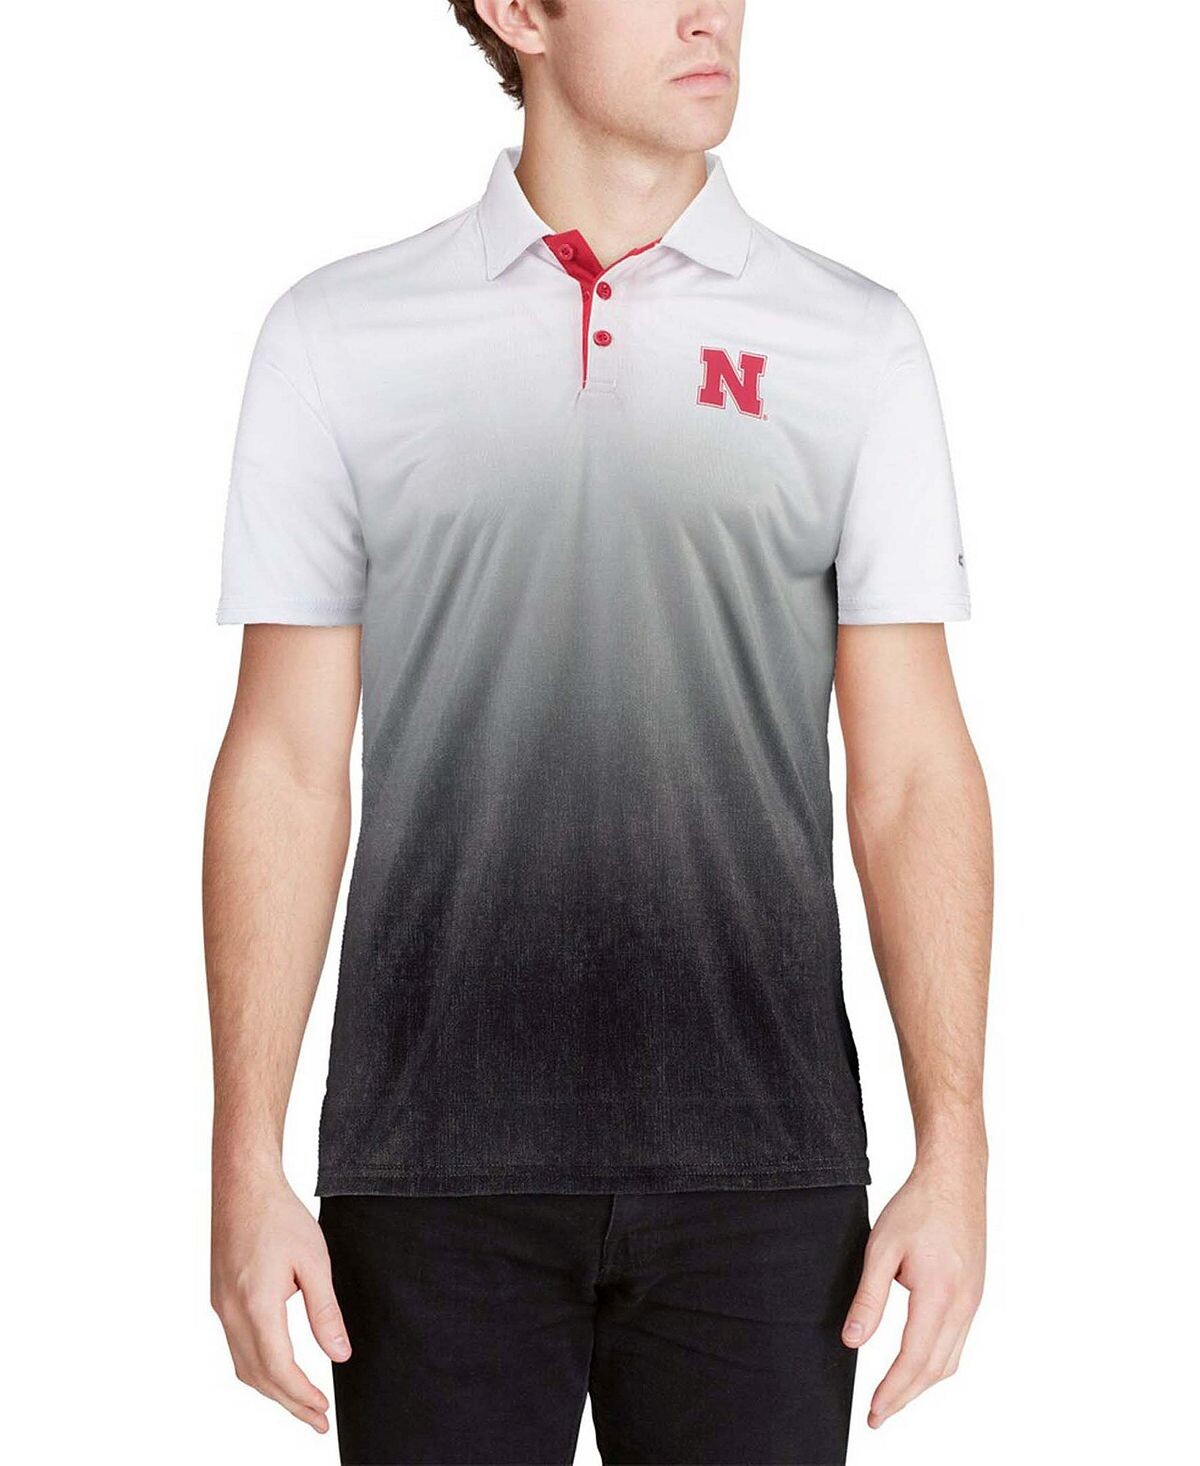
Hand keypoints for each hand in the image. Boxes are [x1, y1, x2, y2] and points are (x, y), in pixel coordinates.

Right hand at [211, 1170, 350, 1432]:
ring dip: (272, 1389)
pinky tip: (277, 1368)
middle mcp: (231, 1312)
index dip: (302, 1395)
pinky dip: (258, 1368)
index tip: (323, 1411)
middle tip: (318, 1421)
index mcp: (255, 1304)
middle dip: (289, 1403)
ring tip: (301, 1402)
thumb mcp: (314, 1260)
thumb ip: (325, 1312)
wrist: (242, 1185)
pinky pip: (236, 1347)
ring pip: (243, 1365)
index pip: (279, 1368)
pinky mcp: (219, 1298)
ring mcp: (220, 1307)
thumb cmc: (280, 1216)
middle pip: (258, 1376)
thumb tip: (340, 1355)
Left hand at [842, 1157, 985, 1428]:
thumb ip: (868, 1298)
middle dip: (906, 1397)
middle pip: (935, 1369)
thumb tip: (852, 1342)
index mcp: (941, 1295)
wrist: (955, 1177)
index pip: (915, 1359)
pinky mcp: (974, 1293)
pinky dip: (936, 1363)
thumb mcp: (882, 1248)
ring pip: (950, 1360)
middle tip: (878, 1416)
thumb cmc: (918, 1206)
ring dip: (922, 1383)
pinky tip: (918, 1363)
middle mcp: (964, 1305)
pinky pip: (958, 1342)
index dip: (893, 1391)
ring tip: (894, 1396)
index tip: (874, 1412)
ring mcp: (973, 1301)